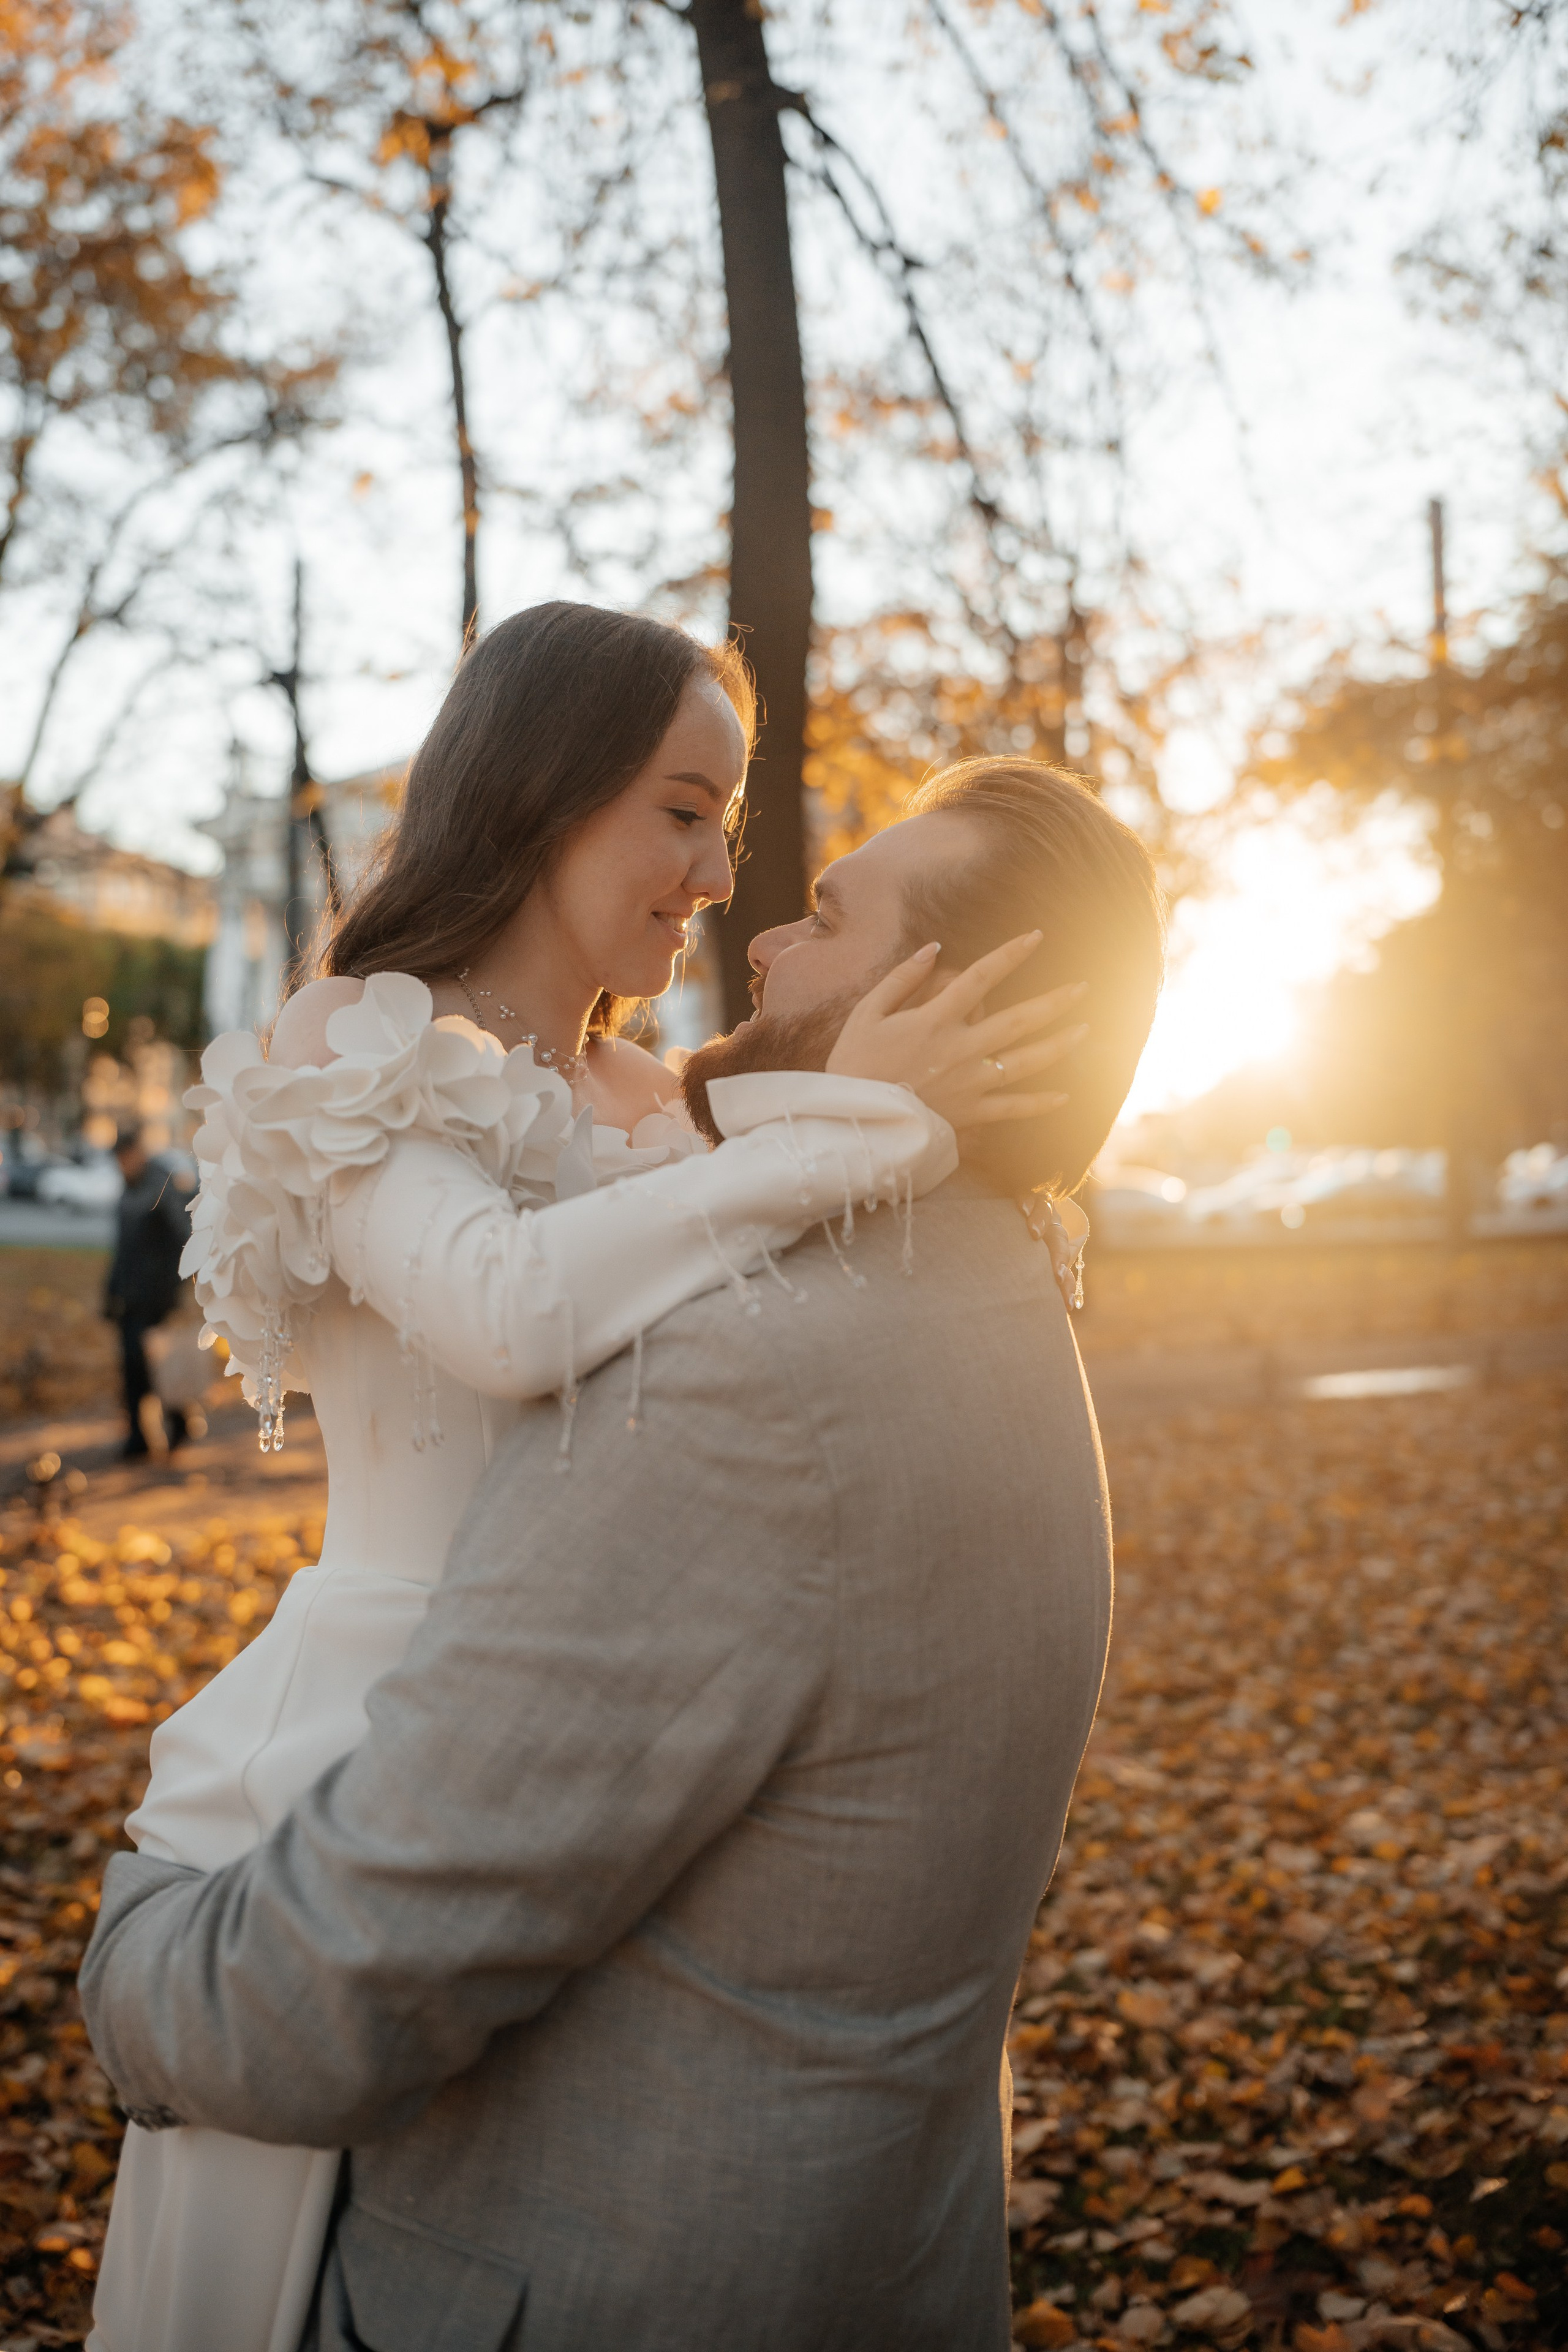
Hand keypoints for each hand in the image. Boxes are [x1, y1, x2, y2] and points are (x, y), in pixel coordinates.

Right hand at [826, 931, 1088, 1128]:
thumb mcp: (866, 1013)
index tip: (1036, 936)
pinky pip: (1013, 1108)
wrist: (854, 1122)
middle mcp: (961, 1048)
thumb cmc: (855, 1065)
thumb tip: (933, 948)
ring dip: (1059, 1045)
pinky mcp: (970, 1113)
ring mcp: (970, 1082)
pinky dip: (1039, 1103)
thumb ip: (901, 978)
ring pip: (1026, 1061)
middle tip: (1084, 987)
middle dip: (1055, 1002)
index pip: (981, 977)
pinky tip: (1064, 1096)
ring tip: (1085, 1031)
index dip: (1011, 953)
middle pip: (1019, 1020)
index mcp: (935, 1019)